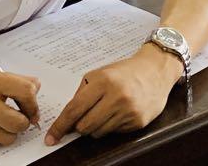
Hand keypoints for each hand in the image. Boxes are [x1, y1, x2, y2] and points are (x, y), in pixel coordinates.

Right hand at [0, 71, 40, 147]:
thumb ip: (14, 80)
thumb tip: (36, 85)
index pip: (26, 91)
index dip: (33, 103)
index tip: (31, 108)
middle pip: (20, 121)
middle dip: (24, 123)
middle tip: (20, 120)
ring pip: (9, 136)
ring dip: (10, 133)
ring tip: (3, 125)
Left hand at [46, 47, 179, 144]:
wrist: (156, 70)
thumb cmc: (125, 72)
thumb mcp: (100, 74)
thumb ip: (81, 94)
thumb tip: (66, 120)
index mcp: (103, 82)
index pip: (74, 110)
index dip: (60, 126)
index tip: (51, 138)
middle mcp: (116, 96)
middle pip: (84, 126)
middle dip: (80, 126)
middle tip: (85, 117)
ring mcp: (128, 110)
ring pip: (98, 133)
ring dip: (97, 126)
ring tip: (107, 111)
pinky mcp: (138, 121)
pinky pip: (114, 133)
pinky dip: (112, 126)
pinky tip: (120, 112)